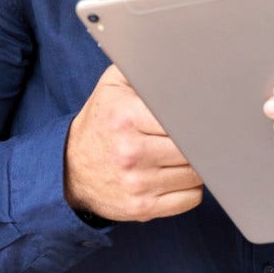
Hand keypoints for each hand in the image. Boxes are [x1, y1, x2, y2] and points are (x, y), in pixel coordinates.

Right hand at [64, 66, 203, 221]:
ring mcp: (137, 185)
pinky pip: (191, 198)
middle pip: (194, 147)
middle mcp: (130, 153)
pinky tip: (176, 175)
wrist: (69, 168)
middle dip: (201, 139)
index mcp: (126, 117)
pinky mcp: (142, 209)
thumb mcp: (113, 85)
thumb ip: (144, 68)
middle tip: (197, 132)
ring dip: (196, 163)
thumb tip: (180, 63)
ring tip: (180, 153)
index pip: (184, 117)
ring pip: (197, 174)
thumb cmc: (101, 121)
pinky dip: (191, 188)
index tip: (204, 114)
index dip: (200, 116)